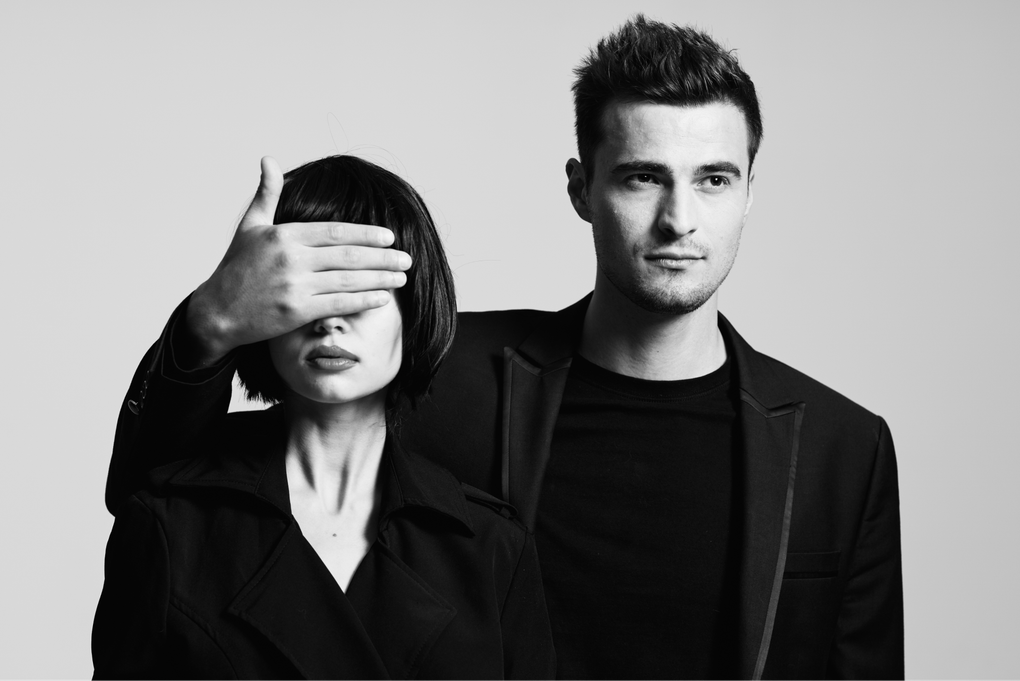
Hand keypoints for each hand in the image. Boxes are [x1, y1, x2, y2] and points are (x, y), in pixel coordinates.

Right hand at [185, 157, 411, 365]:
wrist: (217, 311)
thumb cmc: (236, 267)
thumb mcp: (250, 226)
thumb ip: (267, 194)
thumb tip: (268, 158)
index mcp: (284, 235)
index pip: (335, 231)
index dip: (366, 233)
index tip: (389, 236)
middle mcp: (291, 259)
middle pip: (348, 255)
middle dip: (382, 257)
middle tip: (407, 258)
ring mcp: (294, 286)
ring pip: (348, 280)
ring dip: (380, 278)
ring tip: (402, 277)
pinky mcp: (296, 312)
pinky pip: (338, 304)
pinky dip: (363, 300)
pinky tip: (383, 297)